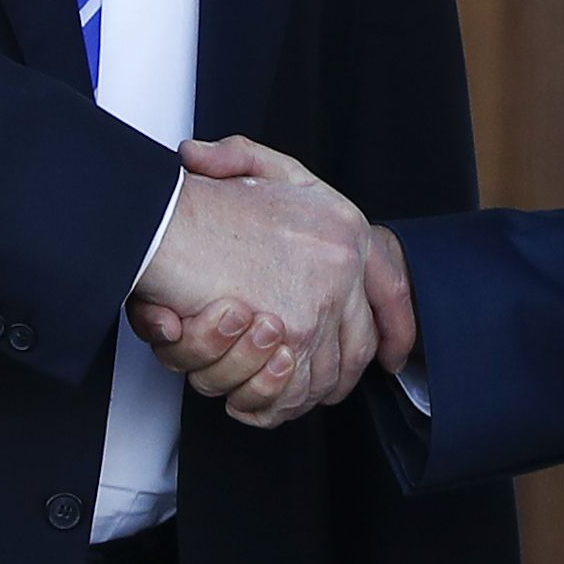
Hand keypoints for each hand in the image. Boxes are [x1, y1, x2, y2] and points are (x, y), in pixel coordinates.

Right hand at [128, 135, 374, 426]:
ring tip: (257, 388)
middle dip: (336, 376)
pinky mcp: (293, 333)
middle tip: (308, 387)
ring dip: (292, 392)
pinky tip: (245, 392)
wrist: (166, 221)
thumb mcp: (247, 164)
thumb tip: (253, 186)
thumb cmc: (199, 200)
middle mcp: (344, 264)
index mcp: (344, 227)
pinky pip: (296, 390)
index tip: (395, 352)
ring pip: (325, 374)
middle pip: (359, 345)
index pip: (392, 288)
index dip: (396, 326)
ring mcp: (322, 301)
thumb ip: (254, 162)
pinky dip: (270, 401)